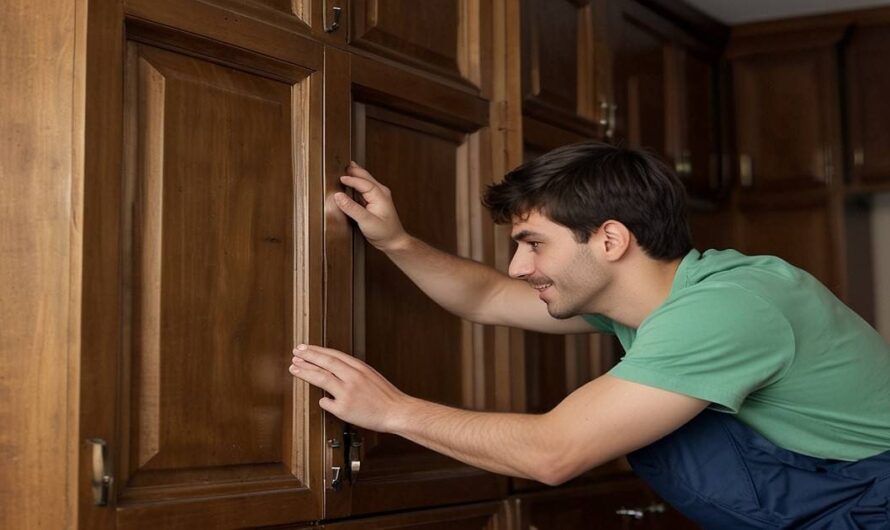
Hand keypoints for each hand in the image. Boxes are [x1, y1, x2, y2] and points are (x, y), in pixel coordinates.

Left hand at [289, 344, 410, 432]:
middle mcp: (353, 377)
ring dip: (306, 372)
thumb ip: (353, 371)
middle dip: (307, 356)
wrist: (397, 412)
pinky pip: (326, 402)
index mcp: (359, 368)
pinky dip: (323, 399)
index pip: (333, 355)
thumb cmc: (386, 396)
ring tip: (294, 368)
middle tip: (295, 353)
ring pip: (321, 378)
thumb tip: (334, 368)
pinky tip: (320, 398)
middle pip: (325, 362)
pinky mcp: (344, 409)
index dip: (316, 351)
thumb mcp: (371, 375)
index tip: (304, 348)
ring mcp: (347, 392)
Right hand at [333, 162, 409, 251]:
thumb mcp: (366, 221)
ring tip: (344, 170)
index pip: (363, 182)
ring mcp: (378, 196)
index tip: (339, 178)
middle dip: (354, 170)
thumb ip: (352, 208)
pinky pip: (364, 188)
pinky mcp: (374, 201)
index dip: (350, 179)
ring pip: (365, 181)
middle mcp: (380, 192)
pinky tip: (350, 184)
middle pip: (365, 177)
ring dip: (355, 175)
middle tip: (341, 163)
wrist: (394, 241)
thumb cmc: (384, 233)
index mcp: (380, 195)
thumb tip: (338, 196)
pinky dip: (356, 184)